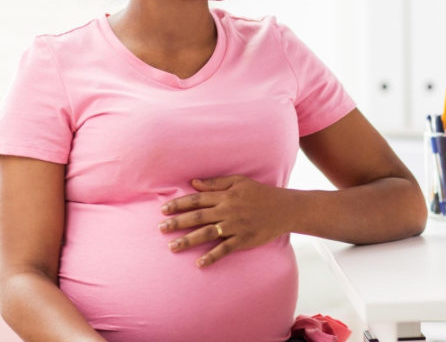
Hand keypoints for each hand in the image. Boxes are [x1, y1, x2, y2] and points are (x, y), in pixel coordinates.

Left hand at [159, 175, 291, 267]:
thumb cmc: (261, 193)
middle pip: (198, 217)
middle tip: (160, 229)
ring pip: (207, 234)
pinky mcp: (244, 239)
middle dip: (177, 223)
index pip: (197, 200)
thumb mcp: (240, 181)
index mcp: (225, 196)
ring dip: (188, 241)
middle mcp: (227, 211)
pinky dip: (212, 257)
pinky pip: (225, 249)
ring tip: (172, 247)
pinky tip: (199, 264)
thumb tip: (193, 182)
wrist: (285, 208)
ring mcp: (235, 226)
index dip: (179, 204)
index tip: (163, 210)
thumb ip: (216, 182)